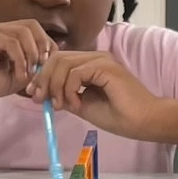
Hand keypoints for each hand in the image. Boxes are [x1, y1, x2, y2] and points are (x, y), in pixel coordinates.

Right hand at [0, 21, 52, 109]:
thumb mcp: (9, 80)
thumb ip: (27, 71)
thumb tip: (44, 67)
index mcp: (3, 39)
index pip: (33, 33)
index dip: (46, 47)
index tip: (48, 67)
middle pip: (32, 26)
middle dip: (44, 46)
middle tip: (43, 66)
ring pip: (25, 31)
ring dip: (32, 54)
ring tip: (28, 73)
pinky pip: (12, 41)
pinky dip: (20, 58)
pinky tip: (18, 73)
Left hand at [27, 50, 163, 139]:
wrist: (144, 121)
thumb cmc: (120, 116)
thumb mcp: (84, 106)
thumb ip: (67, 97)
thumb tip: (47, 95)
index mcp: (90, 64)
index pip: (58, 61)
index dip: (42, 76)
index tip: (34, 95)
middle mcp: (95, 57)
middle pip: (56, 58)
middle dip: (43, 79)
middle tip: (39, 99)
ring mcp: (101, 60)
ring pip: (63, 63)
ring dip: (55, 86)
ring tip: (60, 105)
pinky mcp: (105, 67)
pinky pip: (76, 72)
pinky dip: (69, 89)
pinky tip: (76, 104)